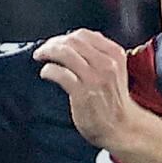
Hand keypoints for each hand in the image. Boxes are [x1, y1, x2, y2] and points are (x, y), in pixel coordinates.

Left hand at [35, 29, 142, 151]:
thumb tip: (74, 42)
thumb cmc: (114, 102)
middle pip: (72, 41)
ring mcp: (95, 78)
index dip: (65, 36)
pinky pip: (60, 73)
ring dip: (47, 52)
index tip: (55, 42)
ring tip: (40, 56)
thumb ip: (99, 55)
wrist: (122, 128)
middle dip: (53, 42)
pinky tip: (45, 74)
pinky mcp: (83, 93)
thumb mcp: (114, 71)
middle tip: (43, 50)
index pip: (84, 34)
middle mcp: (106, 63)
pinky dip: (48, 70)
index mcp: (114, 54)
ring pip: (64, 53)